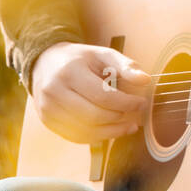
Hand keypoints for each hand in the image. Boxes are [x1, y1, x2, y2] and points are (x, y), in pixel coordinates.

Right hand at [30, 41, 151, 143]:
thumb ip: (125, 66)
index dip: (126, 103)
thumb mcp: (103, 54)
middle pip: (94, 116)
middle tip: (136, 114)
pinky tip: (111, 130)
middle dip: (120, 118)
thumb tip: (146, 80)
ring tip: (128, 125)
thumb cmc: (79, 59)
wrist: (45, 63)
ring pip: (85, 130)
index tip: (141, 102)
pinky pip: (76, 136)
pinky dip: (98, 136)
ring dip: (112, 131)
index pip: (103, 96)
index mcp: (69, 71)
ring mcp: (47, 108)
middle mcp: (54, 91)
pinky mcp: (47, 121)